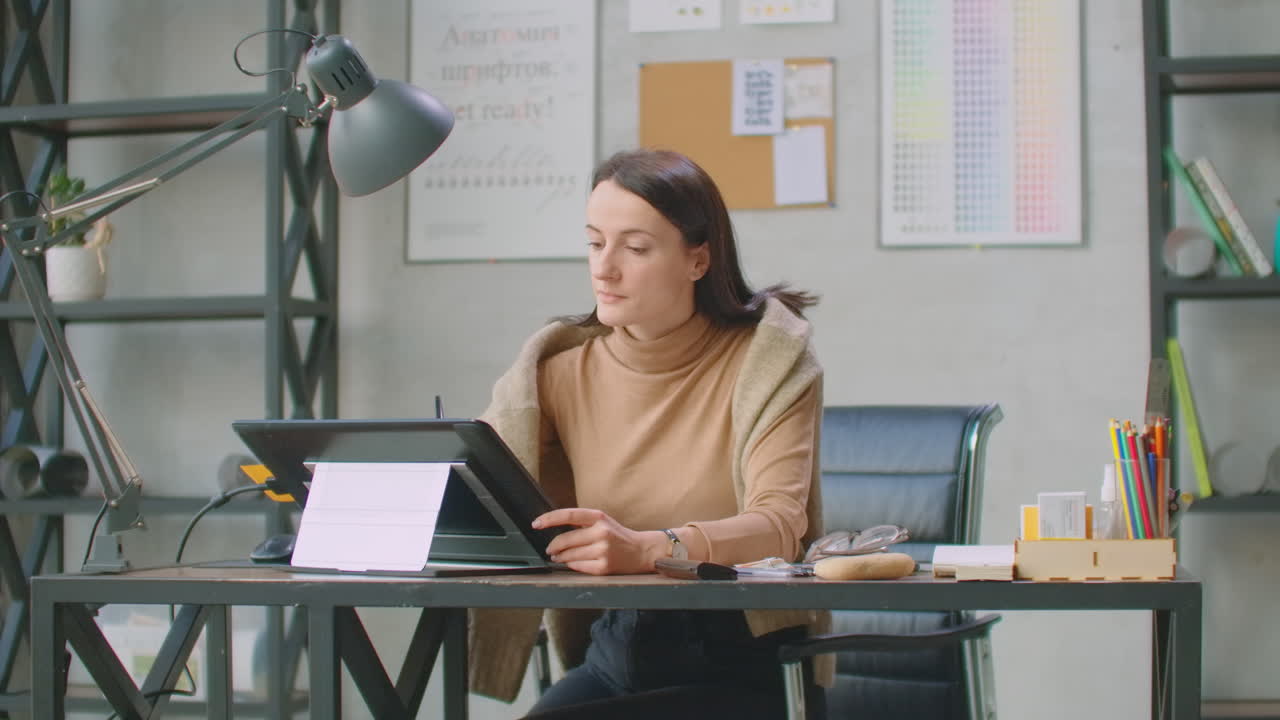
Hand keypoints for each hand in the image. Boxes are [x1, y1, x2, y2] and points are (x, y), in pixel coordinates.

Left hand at [533, 508, 665, 575]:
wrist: (641, 551)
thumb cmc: (618, 536)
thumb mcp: (602, 522)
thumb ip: (582, 523)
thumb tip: (553, 528)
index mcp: (599, 517)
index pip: (569, 515)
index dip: (549, 519)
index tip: (536, 523)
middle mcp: (601, 532)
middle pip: (565, 540)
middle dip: (553, 546)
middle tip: (549, 549)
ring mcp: (603, 550)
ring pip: (569, 555)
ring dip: (560, 557)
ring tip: (558, 556)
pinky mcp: (603, 567)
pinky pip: (578, 566)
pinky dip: (572, 565)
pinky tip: (573, 562)